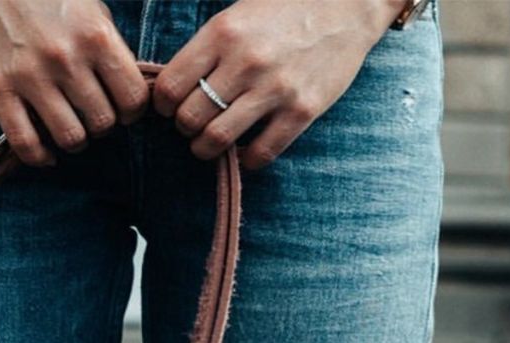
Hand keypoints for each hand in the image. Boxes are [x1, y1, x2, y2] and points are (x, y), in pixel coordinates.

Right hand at [0, 0, 147, 167]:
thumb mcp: (89, 8)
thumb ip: (110, 49)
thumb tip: (128, 91)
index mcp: (95, 36)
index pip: (133, 99)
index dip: (130, 112)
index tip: (120, 108)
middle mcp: (65, 58)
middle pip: (103, 123)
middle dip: (101, 125)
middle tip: (89, 115)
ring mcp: (30, 74)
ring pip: (71, 138)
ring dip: (74, 140)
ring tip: (69, 127)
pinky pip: (26, 143)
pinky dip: (40, 156)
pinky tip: (46, 153)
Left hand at [153, 0, 405, 168]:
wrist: (346, 4)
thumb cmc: (287, 5)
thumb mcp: (240, 12)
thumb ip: (211, 45)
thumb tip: (181, 81)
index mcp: (223, 33)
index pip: (172, 84)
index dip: (164, 104)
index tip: (170, 107)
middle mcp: (245, 62)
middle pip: (192, 116)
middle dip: (184, 128)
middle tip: (191, 127)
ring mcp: (275, 90)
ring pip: (219, 138)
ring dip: (206, 149)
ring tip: (208, 146)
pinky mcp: (302, 111)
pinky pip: (262, 152)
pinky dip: (247, 161)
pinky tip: (245, 154)